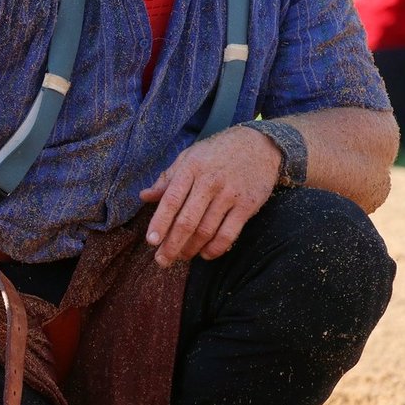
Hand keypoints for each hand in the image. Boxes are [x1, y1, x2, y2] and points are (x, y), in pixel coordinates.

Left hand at [138, 126, 280, 266]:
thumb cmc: (217, 152)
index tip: (151, 241)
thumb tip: (144, 196)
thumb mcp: (189, 157)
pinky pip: (228, 234)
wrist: (260, 144)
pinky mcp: (247, 206)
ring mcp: (230, 195)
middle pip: (187, 221)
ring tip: (180, 257)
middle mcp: (210, 182)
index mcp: (191, 169)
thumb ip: (167, 179)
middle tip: (162, 260)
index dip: (160, 222)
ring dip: (191, 249)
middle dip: (172, 244)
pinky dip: (215, 249)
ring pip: (206, 231)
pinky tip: (204, 254)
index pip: (171, 200)